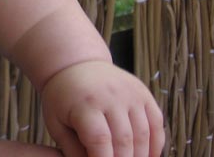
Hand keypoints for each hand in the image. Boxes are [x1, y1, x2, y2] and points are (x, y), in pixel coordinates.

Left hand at [40, 60, 164, 156]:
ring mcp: (130, 93)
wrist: (77, 65)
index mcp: (85, 103)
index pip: (100, 140)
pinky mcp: (143, 93)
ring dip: (140, 156)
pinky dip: (155, 144)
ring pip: (143, 134)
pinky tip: (147, 156)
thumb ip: (71, 150)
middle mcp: (110, 95)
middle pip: (124, 140)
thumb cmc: (63, 99)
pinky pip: (156, 123)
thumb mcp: (56, 123)